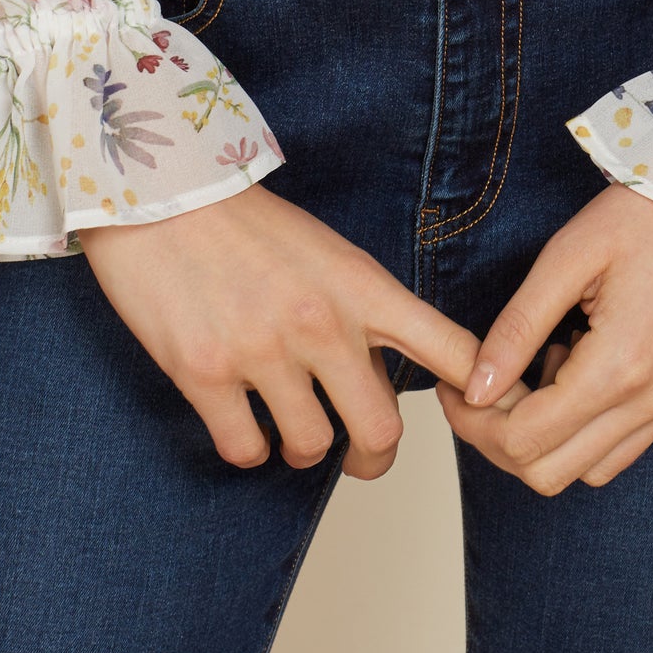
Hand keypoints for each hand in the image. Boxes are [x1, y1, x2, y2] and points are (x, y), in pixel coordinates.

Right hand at [80, 184, 479, 480]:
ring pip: (311, 448)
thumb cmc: (248, 226)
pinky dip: (249, 448)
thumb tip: (385, 380)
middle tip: (359, 454)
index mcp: (362, 286)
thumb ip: (362, 315)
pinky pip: (246, 450)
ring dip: (302, 451)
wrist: (163, 196)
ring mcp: (262, 350)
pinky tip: (243, 422)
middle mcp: (321, 322)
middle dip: (374, 456)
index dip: (483, 389)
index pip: (450, 348)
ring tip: (289, 427)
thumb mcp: (328, 256)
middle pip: (381, 430)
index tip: (490, 411)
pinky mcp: (205, 373)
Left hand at [434, 183, 652, 493]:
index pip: (525, 442)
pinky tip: (594, 360)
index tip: (456, 387)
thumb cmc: (652, 211)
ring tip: (553, 361)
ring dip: (556, 435)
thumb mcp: (571, 254)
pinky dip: (598, 422)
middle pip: (554, 473)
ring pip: (597, 467)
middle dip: (505, 438)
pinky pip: (636, 439)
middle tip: (488, 384)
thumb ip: (519, 325)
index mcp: (620, 366)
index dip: (475, 423)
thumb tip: (475, 386)